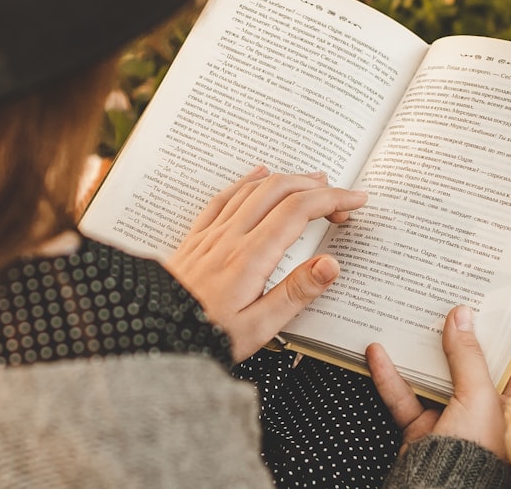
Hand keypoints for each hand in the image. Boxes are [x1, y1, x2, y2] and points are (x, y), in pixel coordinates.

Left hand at [166, 166, 367, 362]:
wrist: (154, 335)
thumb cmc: (207, 336)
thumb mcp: (259, 327)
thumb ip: (296, 293)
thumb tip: (331, 264)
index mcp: (251, 257)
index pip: (298, 212)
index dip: (332, 200)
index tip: (356, 200)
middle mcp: (230, 237)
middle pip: (278, 191)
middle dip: (314, 186)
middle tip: (341, 195)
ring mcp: (210, 234)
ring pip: (252, 190)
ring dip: (286, 179)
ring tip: (312, 180)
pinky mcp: (195, 238)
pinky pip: (223, 197)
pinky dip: (247, 180)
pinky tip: (258, 174)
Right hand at [367, 305, 510, 458]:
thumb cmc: (477, 450)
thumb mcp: (479, 395)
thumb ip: (468, 355)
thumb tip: (462, 316)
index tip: (507, 300)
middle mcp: (486, 408)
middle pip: (474, 362)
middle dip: (461, 333)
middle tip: (453, 299)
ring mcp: (452, 417)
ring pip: (434, 376)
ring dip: (418, 351)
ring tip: (409, 319)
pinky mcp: (422, 428)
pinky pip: (404, 396)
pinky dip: (389, 376)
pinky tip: (376, 352)